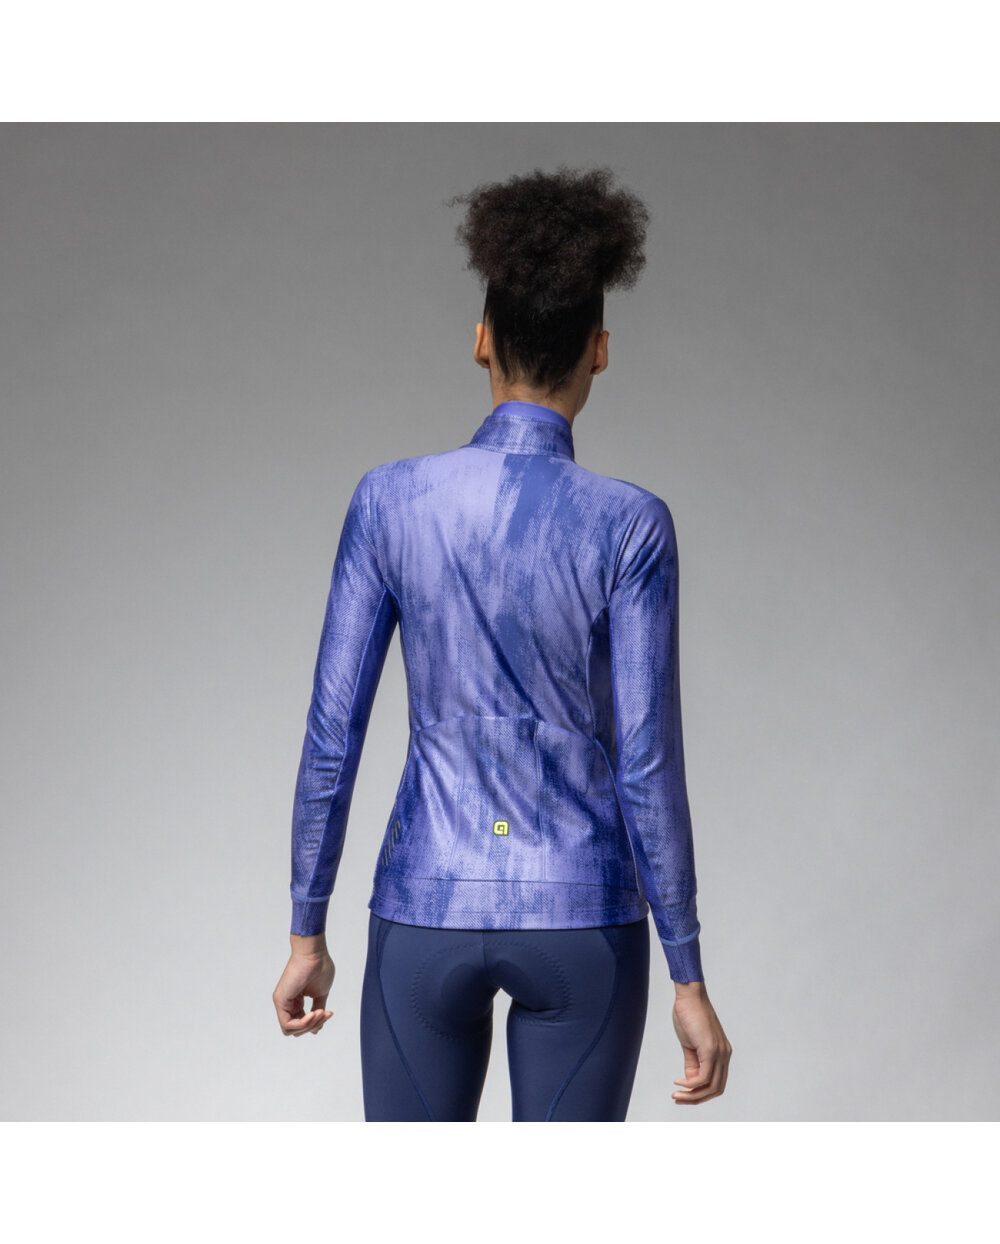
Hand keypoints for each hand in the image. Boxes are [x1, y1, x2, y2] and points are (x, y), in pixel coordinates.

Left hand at [273, 936, 334, 1036]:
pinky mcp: (280, 1000)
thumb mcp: (320, 995)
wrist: (314, 953)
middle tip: (325, 1014)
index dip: (316, 1023)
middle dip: (313, 1025)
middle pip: (296, 1030)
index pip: (301, 1024)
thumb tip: (317, 1029)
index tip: (329, 1014)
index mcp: (295, 1002)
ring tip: (320, 1012)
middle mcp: (286, 1003)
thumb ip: (317, 1010)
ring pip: (291, 1030)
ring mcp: (281, 1002)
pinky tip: (314, 1013)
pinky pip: (287, 1024)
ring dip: (309, 1025)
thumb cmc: (318, 967)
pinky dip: (303, 1023)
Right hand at [670, 983, 731, 1103]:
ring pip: (711, 1086)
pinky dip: (691, 1084)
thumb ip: (693, 1063)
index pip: (716, 1083)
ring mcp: (720, 1053)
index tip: (682, 1094)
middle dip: (697, 1099)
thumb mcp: (690, 1044)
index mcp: (722, 1053)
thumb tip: (691, 1081)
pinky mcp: (711, 1049)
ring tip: (676, 1095)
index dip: (700, 1093)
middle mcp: (725, 1055)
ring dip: (692, 1095)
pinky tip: (678, 1081)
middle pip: (716, 1089)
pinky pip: (704, 1077)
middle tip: (678, 1099)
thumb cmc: (688, 1016)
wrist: (689, 995)